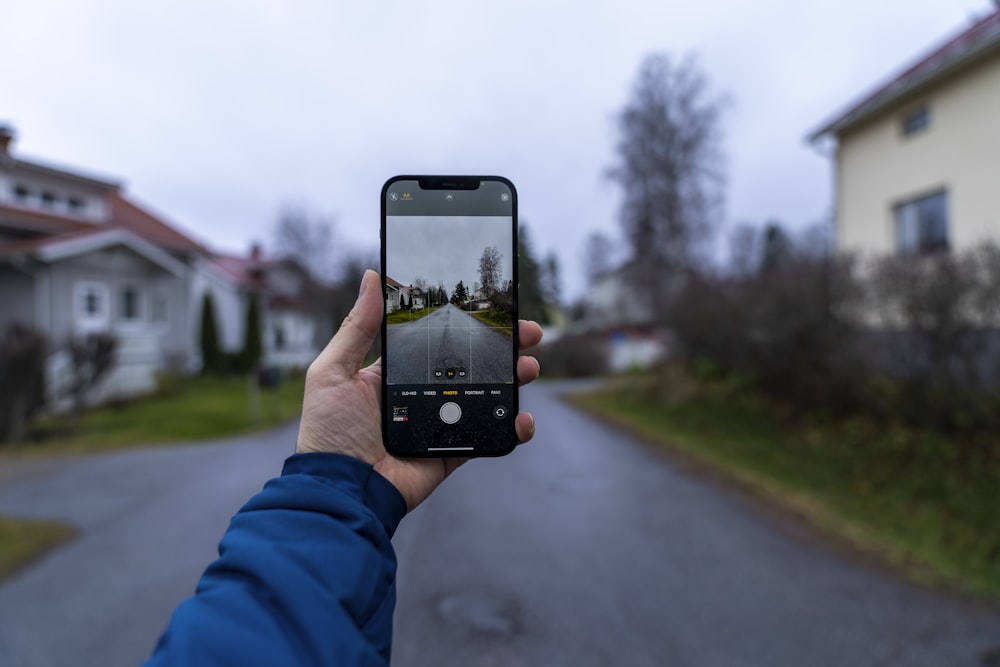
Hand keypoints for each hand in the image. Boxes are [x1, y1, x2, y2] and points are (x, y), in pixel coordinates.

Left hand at [296, 270, 542, 510]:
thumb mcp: (333, 371)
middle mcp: (420, 395)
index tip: (492, 307)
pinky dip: (512, 428)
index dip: (466, 324)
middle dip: (502, 347)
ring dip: (513, 379)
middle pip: (471, 364)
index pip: (438, 341)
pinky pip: (488, 436)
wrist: (342, 490)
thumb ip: (357, 327)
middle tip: (527, 333)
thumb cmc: (328, 432)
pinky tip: (523, 418)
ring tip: (529, 367)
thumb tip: (371, 277)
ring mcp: (439, 423)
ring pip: (486, 395)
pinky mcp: (452, 451)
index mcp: (394, 374)